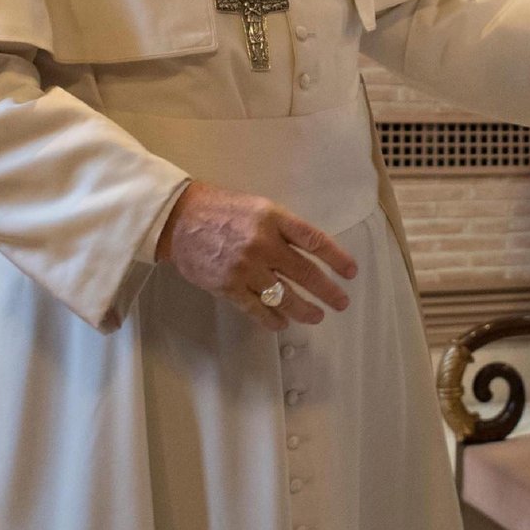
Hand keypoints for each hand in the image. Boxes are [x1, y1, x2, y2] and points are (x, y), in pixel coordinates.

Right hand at [156, 181, 358, 330]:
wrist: (178, 219)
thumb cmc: (220, 209)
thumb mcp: (257, 206)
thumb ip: (282, 227)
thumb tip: (308, 251)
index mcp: (273, 218)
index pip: (314, 240)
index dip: (336, 258)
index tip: (350, 272)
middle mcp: (263, 243)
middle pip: (305, 272)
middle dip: (327, 290)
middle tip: (341, 302)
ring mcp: (245, 267)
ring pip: (284, 296)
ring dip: (304, 309)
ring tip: (316, 316)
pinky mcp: (228, 286)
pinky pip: (257, 309)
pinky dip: (272, 319)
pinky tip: (283, 323)